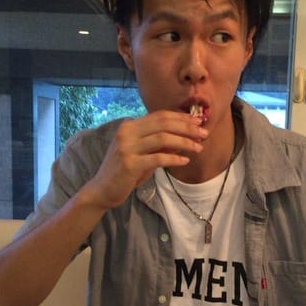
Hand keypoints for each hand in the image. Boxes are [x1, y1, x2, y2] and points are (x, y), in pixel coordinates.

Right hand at [86, 110, 207, 209]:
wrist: (102, 190)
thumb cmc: (124, 172)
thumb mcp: (142, 153)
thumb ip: (159, 144)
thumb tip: (185, 137)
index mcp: (129, 126)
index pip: (159, 115)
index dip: (181, 117)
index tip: (198, 121)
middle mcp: (127, 132)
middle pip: (163, 123)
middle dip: (186, 127)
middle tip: (203, 133)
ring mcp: (127, 147)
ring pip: (163, 138)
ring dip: (184, 142)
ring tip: (199, 148)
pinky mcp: (130, 164)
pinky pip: (158, 158)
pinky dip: (174, 158)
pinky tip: (185, 160)